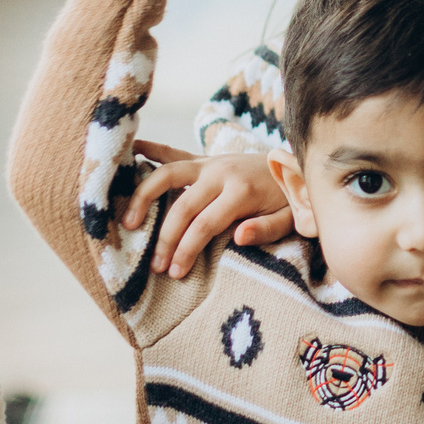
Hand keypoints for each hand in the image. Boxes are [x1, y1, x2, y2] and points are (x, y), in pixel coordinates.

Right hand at [118, 149, 295, 278]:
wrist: (295, 165)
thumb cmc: (290, 199)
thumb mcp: (291, 218)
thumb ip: (267, 229)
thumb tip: (239, 237)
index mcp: (242, 190)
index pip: (206, 223)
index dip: (187, 249)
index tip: (175, 272)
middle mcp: (222, 173)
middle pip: (183, 205)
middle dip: (166, 238)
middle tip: (155, 265)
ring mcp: (210, 163)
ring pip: (168, 174)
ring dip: (144, 196)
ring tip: (128, 222)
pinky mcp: (204, 159)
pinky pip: (172, 153)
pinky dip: (150, 150)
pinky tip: (129, 152)